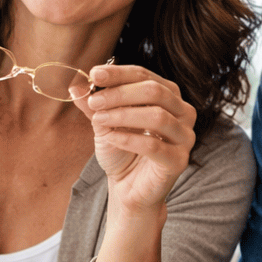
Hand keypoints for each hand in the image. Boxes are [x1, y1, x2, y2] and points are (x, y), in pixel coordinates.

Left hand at [73, 63, 195, 213]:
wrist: (128, 188)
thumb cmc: (121, 151)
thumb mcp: (104, 122)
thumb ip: (94, 104)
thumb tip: (76, 85)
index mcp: (168, 96)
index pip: (145, 76)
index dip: (119, 73)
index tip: (94, 74)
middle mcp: (183, 113)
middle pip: (155, 91)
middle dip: (120, 93)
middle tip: (94, 100)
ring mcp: (185, 137)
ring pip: (157, 116)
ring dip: (123, 115)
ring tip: (99, 119)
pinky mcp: (179, 161)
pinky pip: (154, 146)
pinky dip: (128, 139)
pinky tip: (110, 138)